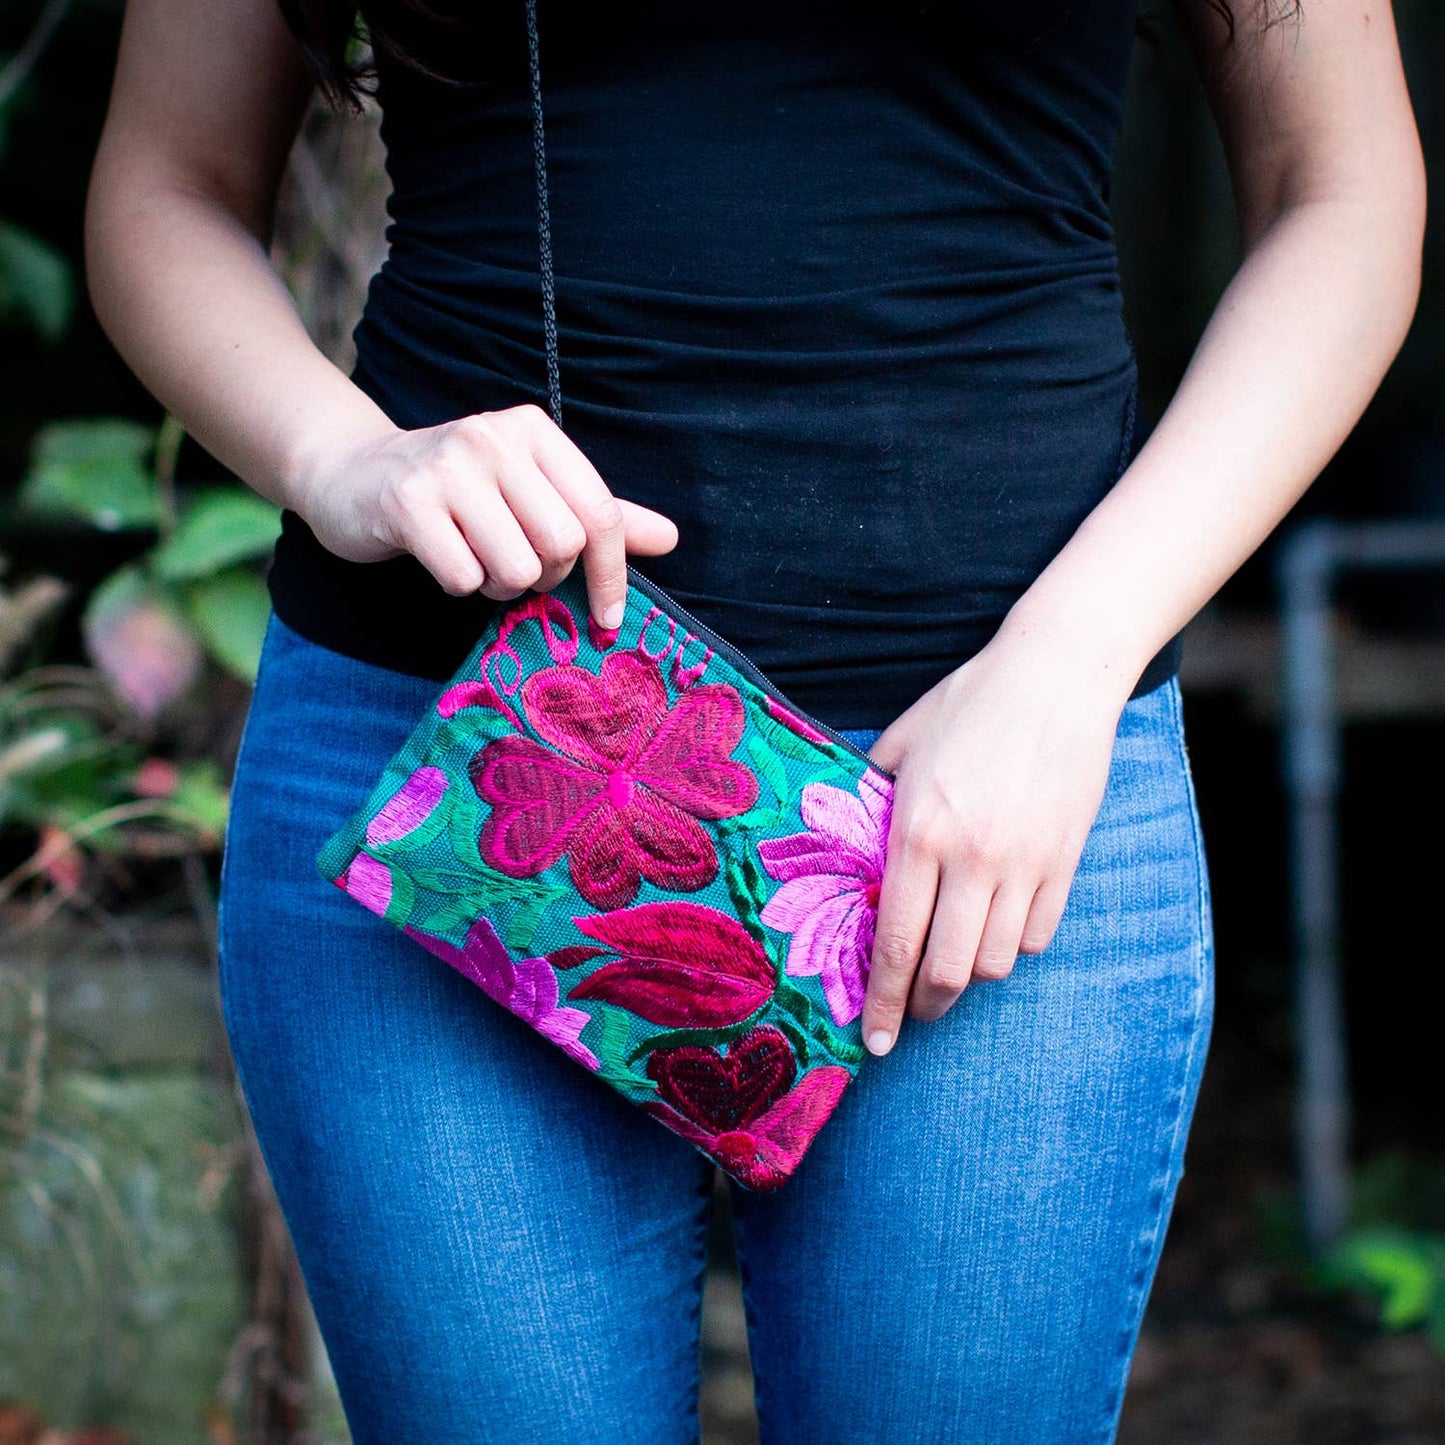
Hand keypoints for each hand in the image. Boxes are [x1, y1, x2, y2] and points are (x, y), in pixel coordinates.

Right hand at [294, 403, 679, 629]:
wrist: (352, 476)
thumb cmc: (457, 494)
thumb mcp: (530, 492)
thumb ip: (597, 516)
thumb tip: (671, 538)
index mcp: (534, 431)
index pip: (601, 513)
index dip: (613, 575)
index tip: (608, 620)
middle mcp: (494, 438)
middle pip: (562, 546)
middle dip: (542, 577)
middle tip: (510, 566)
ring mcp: (448, 466)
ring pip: (516, 568)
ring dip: (497, 586)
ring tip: (473, 559)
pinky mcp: (408, 502)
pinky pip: (464, 577)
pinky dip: (457, 585)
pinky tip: (440, 559)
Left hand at [859, 639, 1128, 1054]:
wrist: (1055, 677)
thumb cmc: (968, 704)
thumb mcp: (901, 745)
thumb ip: (871, 802)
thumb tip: (846, 847)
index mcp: (918, 833)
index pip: (894, 942)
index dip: (881, 1003)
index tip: (874, 1042)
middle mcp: (970, 859)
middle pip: (946, 972)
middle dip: (923, 1006)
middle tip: (911, 1010)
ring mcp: (1024, 864)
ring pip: (995, 963)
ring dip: (969, 977)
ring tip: (951, 967)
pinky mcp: (1065, 861)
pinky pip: (1037, 935)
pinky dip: (1014, 947)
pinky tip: (996, 929)